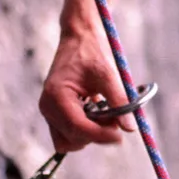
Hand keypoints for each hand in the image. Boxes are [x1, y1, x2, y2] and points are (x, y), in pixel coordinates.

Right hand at [39, 23, 136, 152]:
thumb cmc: (91, 51)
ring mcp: (50, 112)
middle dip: (96, 134)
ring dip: (91, 134)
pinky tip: (98, 111)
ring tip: (107, 114)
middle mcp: (48, 107)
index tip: (121, 137)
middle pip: (73, 139)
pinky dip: (86, 129)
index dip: (100, 135)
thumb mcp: (108, 73)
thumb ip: (119, 101)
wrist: (79, 37)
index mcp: (56, 95)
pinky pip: (70, 134)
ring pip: (70, 141)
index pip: (77, 127)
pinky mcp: (56, 114)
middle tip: (116, 119)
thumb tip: (130, 128)